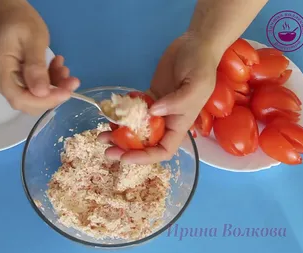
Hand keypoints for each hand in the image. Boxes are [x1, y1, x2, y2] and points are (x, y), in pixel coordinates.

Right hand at [0, 0, 78, 114]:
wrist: (6, 10)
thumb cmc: (18, 20)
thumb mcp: (33, 40)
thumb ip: (36, 67)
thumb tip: (42, 93)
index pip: (21, 99)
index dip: (45, 101)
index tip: (67, 92)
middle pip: (27, 101)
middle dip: (53, 95)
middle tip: (71, 81)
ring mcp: (5, 81)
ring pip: (33, 95)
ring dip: (54, 87)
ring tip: (64, 69)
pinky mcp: (13, 78)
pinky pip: (33, 87)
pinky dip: (48, 81)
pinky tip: (57, 67)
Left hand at [99, 33, 220, 163]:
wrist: (195, 44)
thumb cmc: (201, 66)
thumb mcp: (196, 85)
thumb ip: (176, 102)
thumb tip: (152, 112)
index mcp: (179, 125)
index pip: (163, 150)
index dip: (145, 158)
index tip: (125, 158)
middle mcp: (166, 121)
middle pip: (145, 144)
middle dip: (126, 150)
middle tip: (107, 149)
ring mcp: (156, 109)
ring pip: (135, 129)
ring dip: (118, 135)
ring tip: (101, 135)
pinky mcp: (148, 96)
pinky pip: (132, 110)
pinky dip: (120, 115)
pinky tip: (107, 115)